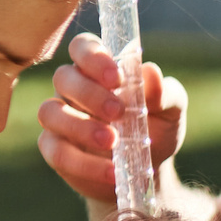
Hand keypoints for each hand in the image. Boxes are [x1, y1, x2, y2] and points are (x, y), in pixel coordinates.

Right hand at [35, 33, 188, 202]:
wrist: (147, 173)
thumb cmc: (155, 130)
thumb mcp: (171, 112)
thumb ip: (165, 92)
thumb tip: (151, 72)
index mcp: (98, 69)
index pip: (82, 47)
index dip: (93, 57)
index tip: (116, 77)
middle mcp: (73, 89)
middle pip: (63, 77)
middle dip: (89, 93)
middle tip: (119, 112)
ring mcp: (60, 118)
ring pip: (50, 112)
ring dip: (80, 127)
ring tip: (112, 142)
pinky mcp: (55, 149)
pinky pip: (56, 151)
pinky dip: (84, 163)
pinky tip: (111, 171)